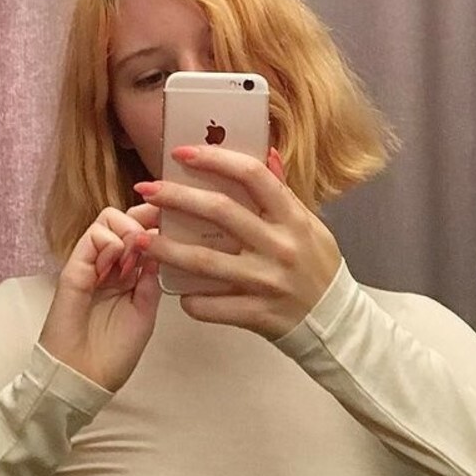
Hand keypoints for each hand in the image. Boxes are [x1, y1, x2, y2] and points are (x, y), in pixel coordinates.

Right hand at [38, 203, 161, 391]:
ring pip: (107, 219)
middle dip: (143, 219)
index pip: (140, 232)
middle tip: (152, 241)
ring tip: (132, 263)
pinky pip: (91, 238)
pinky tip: (116, 269)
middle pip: (123, 217)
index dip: (155, 221)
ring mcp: (90, 263)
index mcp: (127, 273)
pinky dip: (110, 245)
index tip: (174, 221)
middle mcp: (109, 263)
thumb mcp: (145, 311)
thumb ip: (151, 277)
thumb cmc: (114, 352)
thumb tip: (160, 243)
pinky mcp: (74, 269)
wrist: (84, 377)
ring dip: (127, 233)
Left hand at [134, 146, 341, 339]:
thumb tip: (266, 152)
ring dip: (166, 248)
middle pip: (220, 212)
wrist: (336, 322)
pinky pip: (211, 306)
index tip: (182, 153)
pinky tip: (173, 289)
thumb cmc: (318, 267)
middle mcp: (279, 247)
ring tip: (139, 239)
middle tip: (146, 190)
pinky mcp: (255, 314)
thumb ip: (283, 191)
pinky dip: (188, 298)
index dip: (216, 159)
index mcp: (292, 218)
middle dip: (176, 197)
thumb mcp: (310, 224)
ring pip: (205, 261)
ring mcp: (266, 282)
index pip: (252, 176)